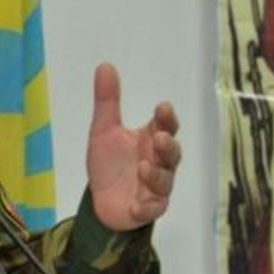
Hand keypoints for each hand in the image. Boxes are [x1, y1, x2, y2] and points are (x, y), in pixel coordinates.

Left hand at [86, 63, 180, 231]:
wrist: (101, 202)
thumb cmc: (110, 165)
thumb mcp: (103, 131)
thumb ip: (107, 101)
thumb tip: (105, 65)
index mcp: (150, 141)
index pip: (166, 126)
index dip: (166, 118)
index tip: (162, 107)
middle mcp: (159, 164)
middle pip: (171, 153)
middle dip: (167, 146)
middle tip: (158, 137)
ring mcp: (156, 188)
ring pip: (164, 181)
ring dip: (157, 174)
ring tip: (144, 165)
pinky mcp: (147, 209)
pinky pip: (152, 208)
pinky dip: (146, 206)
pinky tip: (139, 202)